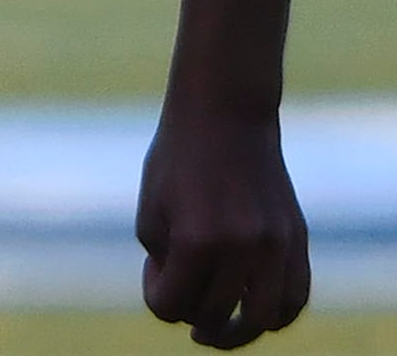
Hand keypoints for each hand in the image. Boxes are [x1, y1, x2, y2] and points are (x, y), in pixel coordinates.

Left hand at [138, 102, 310, 347]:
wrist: (226, 116)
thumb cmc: (177, 160)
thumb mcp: (152, 210)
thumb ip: (163, 262)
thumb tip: (182, 302)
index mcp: (196, 240)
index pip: (171, 305)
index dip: (156, 297)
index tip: (155, 270)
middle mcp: (242, 248)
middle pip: (214, 316)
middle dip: (189, 313)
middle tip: (180, 294)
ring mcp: (276, 246)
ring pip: (262, 319)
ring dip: (237, 332)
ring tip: (218, 331)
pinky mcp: (296, 239)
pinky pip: (294, 297)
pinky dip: (274, 316)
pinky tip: (252, 313)